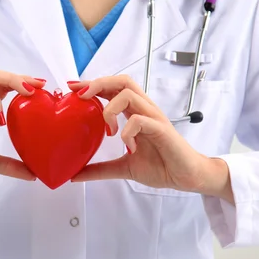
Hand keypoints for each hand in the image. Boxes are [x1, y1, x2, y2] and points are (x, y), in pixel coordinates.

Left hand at [67, 75, 233, 202]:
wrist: (186, 177)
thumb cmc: (161, 166)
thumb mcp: (123, 167)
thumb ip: (100, 169)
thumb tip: (75, 174)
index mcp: (135, 113)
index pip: (113, 89)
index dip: (92, 85)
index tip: (72, 89)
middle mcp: (144, 110)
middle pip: (122, 81)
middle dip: (99, 83)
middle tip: (81, 96)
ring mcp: (153, 117)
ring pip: (129, 94)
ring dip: (110, 108)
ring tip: (107, 129)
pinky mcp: (161, 128)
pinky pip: (140, 120)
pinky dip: (128, 131)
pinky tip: (128, 146)